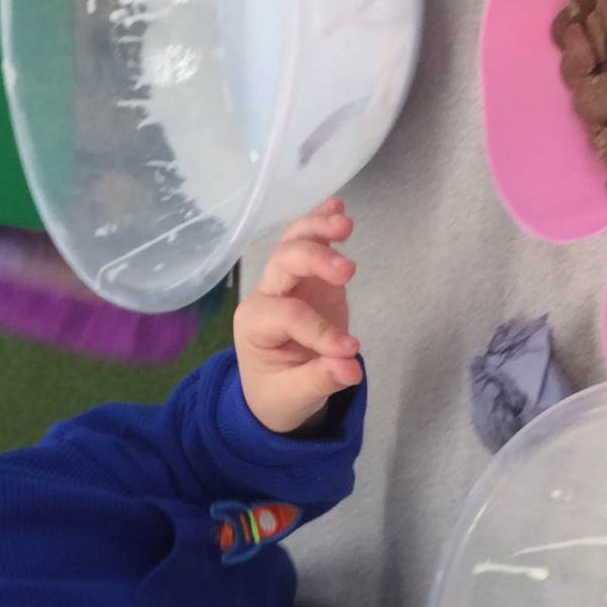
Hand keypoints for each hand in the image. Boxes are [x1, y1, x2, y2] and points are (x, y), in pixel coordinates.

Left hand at [235, 200, 362, 434]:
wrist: (277, 390)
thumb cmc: (280, 393)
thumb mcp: (296, 398)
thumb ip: (321, 380)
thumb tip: (351, 369)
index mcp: (255, 325)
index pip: (290, 315)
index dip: (321, 330)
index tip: (351, 351)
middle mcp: (266, 296)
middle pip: (284, 263)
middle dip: (314, 260)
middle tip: (348, 271)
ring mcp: (288, 283)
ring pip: (294, 242)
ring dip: (318, 229)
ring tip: (344, 224)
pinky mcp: (310, 278)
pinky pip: (311, 242)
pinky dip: (322, 222)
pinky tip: (339, 208)